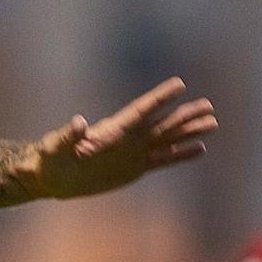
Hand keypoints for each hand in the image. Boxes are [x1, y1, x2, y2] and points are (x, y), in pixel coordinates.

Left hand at [28, 78, 217, 199]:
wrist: (51, 177)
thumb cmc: (48, 159)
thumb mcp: (54, 147)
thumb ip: (67, 136)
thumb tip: (78, 122)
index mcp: (111, 130)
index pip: (140, 110)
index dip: (159, 98)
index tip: (179, 84)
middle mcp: (127, 138)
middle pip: (161, 123)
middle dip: (184, 115)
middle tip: (209, 105)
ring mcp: (133, 152)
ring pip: (167, 139)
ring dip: (189, 132)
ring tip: (213, 123)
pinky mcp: (134, 169)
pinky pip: (163, 160)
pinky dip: (181, 155)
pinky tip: (200, 149)